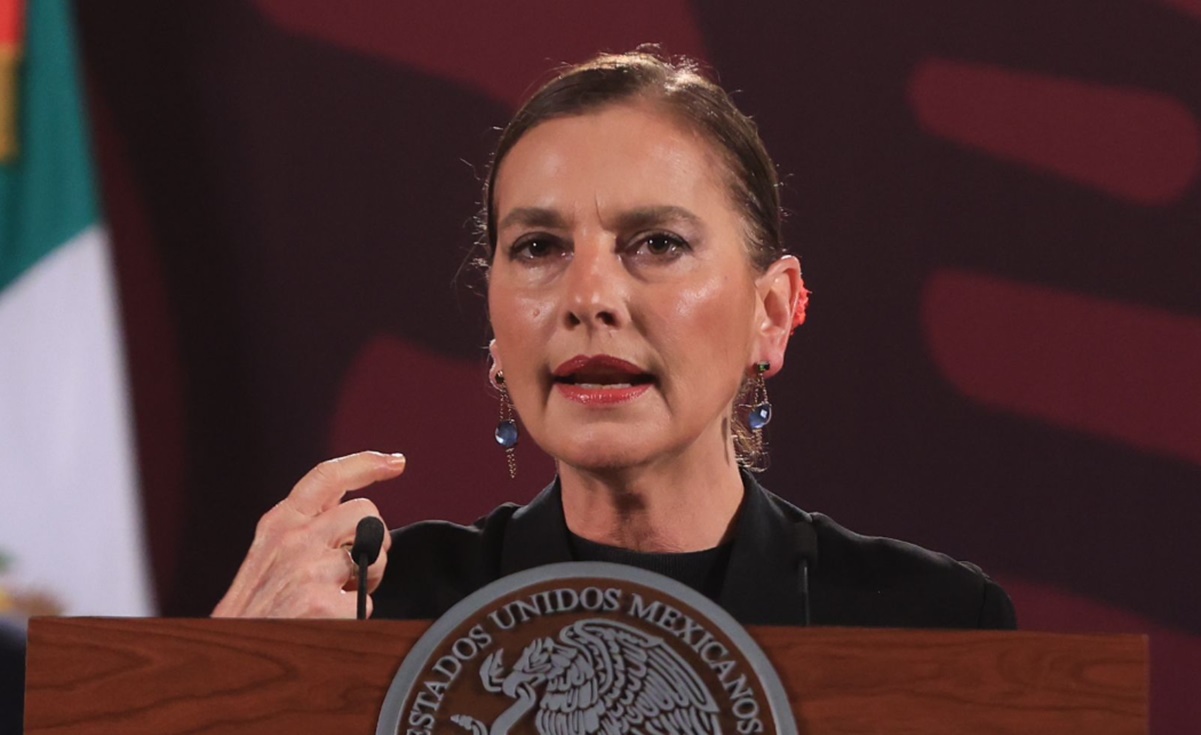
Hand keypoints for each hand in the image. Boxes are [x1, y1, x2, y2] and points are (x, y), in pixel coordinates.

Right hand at [212, 451, 404, 617]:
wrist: (225, 659)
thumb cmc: (254, 613)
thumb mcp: (268, 558)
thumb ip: (303, 531)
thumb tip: (351, 518)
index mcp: (278, 524)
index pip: (327, 476)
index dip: (367, 463)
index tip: (394, 462)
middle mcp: (294, 540)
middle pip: (366, 512)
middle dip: (375, 538)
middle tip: (360, 567)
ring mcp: (309, 571)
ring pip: (375, 554)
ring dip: (372, 577)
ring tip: (341, 595)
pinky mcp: (323, 604)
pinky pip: (368, 601)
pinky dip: (357, 615)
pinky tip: (330, 622)